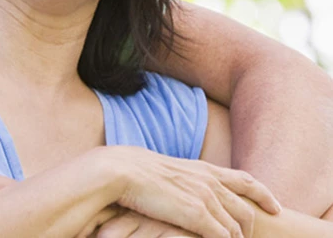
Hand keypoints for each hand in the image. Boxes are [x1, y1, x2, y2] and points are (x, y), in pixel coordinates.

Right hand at [93, 146, 279, 237]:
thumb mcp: (168, 171)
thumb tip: (182, 187)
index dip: (263, 194)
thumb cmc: (136, 171)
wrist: (123, 170)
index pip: (244, 180)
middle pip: (246, 209)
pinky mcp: (196, 215)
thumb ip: (183, 178)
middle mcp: (210, 182)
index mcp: (203, 169)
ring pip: (236, 227)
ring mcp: (205, 198)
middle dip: (251, 228)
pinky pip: (222, 237)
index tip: (275, 207)